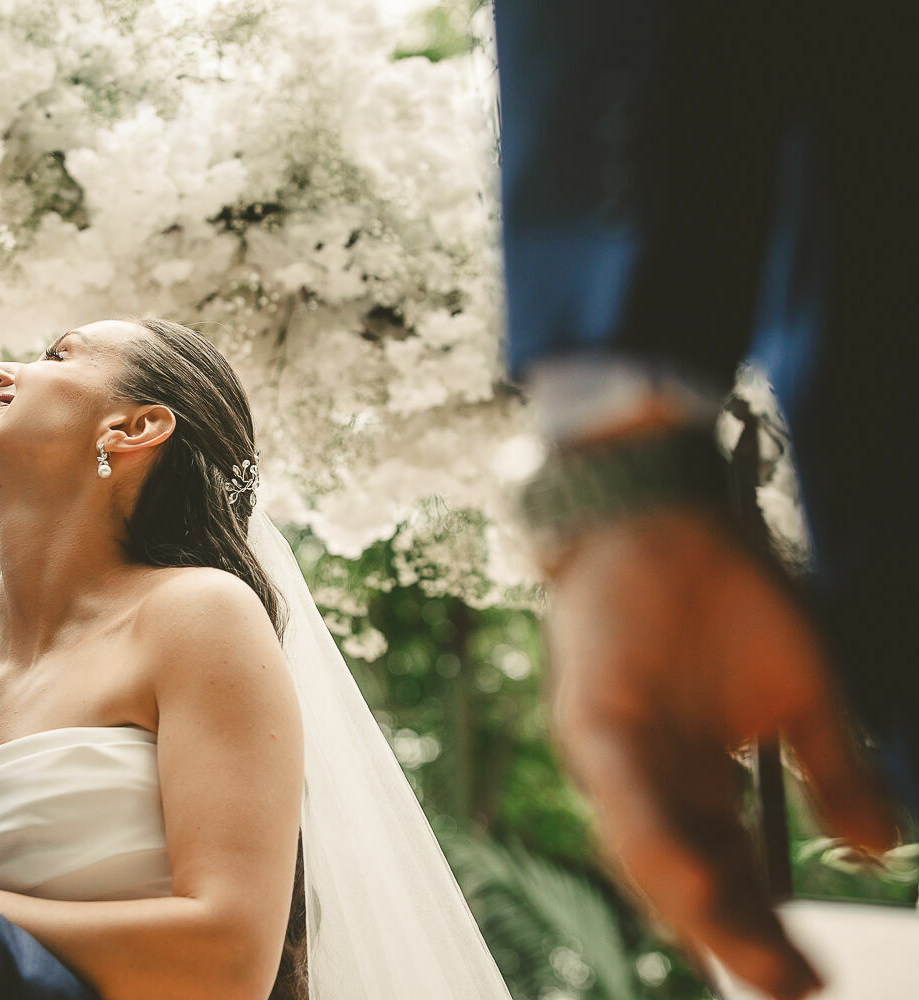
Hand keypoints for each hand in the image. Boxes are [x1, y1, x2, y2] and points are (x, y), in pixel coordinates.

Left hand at [546, 508, 895, 999]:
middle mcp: (645, 781)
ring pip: (643, 849)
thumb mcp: (802, 692)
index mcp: (692, 783)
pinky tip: (693, 879)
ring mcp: (613, 752)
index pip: (725, 876)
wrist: (673, 515)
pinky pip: (619, 788)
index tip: (808, 978)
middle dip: (735, 937)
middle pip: (684, 878)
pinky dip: (654, 836)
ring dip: (692, 904)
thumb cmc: (730, 600)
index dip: (762, 930)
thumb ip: (827, 770)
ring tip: (746, 956)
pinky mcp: (591, 715)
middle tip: (792, 985)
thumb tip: (876, 850)